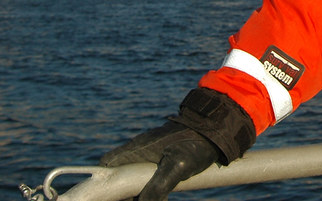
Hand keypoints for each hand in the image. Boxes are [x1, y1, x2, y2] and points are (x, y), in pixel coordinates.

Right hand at [99, 121, 219, 200]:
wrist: (215, 127)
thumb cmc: (195, 143)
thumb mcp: (177, 167)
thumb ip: (157, 187)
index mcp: (136, 149)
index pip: (108, 164)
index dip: (106, 182)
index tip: (116, 197)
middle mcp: (139, 150)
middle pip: (120, 173)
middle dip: (124, 190)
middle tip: (133, 199)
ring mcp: (151, 152)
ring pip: (135, 174)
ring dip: (137, 189)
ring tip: (144, 198)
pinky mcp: (163, 155)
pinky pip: (149, 173)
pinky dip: (149, 186)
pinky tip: (158, 194)